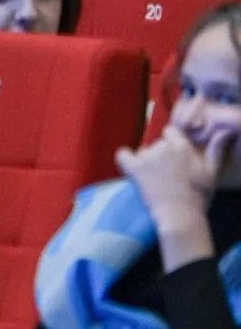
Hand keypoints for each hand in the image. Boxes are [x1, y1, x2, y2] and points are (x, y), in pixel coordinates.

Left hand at [116, 125, 232, 225]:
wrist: (180, 216)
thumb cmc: (198, 196)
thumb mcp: (211, 172)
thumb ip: (216, 149)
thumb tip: (224, 131)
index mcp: (182, 146)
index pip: (170, 132)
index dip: (172, 144)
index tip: (176, 158)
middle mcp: (162, 147)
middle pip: (157, 144)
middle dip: (162, 155)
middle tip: (169, 174)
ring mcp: (146, 157)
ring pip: (143, 152)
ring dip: (147, 161)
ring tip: (156, 179)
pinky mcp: (133, 168)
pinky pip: (122, 155)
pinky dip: (125, 159)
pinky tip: (132, 168)